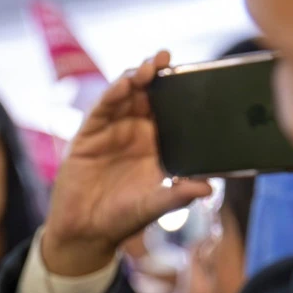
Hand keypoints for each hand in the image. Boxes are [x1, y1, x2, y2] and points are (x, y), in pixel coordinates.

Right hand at [41, 52, 212, 276]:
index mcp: (157, 146)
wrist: (85, 233)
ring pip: (124, 97)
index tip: (191, 73)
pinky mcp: (88, 137)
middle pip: (147, 96)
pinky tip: (124, 84)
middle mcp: (135, 134)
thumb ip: (178, 195)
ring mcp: (111, 133)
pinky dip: (112, 95)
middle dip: (157, 75)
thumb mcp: (155, 206)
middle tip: (167, 58)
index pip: (170, 111)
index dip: (178, 91)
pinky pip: (101, 110)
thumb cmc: (122, 220)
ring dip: (135, 79)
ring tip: (149, 67)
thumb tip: (207, 188)